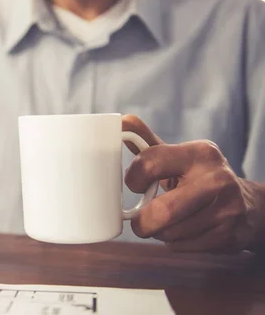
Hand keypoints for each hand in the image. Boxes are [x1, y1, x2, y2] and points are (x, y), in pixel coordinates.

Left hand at [123, 115, 264, 253]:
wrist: (246, 204)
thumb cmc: (197, 177)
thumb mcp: (176, 156)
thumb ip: (146, 140)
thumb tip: (121, 120)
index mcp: (199, 153)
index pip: (150, 162)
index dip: (133, 178)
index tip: (135, 185)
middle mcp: (216, 179)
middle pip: (162, 211)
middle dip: (142, 221)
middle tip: (140, 219)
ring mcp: (227, 210)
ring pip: (170, 233)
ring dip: (158, 232)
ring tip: (165, 222)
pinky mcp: (229, 235)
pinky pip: (183, 247)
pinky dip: (174, 243)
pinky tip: (183, 231)